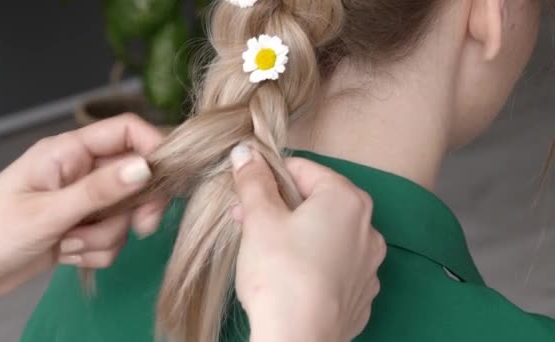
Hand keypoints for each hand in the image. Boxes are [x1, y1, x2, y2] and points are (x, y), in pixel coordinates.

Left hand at [0, 114, 165, 315]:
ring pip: (123, 214)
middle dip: (136, 207)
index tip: (168, 179)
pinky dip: (95, 252)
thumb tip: (145, 169)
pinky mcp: (79, 229)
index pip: (126, 131)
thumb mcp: (47, 212)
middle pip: (133, 178)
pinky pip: (111, 239)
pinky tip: (66, 255)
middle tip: (141, 227)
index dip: (154, 148)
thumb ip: (99, 191)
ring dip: (105, 237)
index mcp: (68, 152)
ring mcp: (80, 203)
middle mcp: (78, 172)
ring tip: (68, 245)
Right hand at [230, 145, 386, 341]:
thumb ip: (254, 181)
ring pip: (327, 235)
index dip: (270, 176)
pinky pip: (336, 266)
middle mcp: (368, 228)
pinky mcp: (363, 295)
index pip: (304, 169)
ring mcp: (370, 265)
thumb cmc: (279, 272)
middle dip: (280, 207)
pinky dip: (314, 264)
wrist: (299, 338)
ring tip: (265, 251)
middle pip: (317, 202)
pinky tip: (291, 278)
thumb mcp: (260, 218)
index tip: (248, 190)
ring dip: (297, 234)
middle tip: (248, 220)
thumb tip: (246, 152)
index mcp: (346, 200)